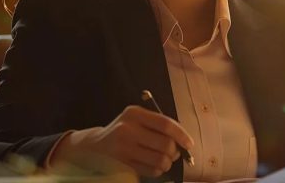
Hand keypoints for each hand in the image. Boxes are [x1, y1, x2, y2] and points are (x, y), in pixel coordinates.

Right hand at [51, 105, 194, 176]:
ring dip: (167, 163)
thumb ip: (158, 125)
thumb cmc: (124, 131)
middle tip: (173, 153)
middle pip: (165, 144)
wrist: (95, 145)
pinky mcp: (122, 163)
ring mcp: (123, 148)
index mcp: (134, 114)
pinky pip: (151, 170)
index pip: (165, 125)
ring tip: (164, 160)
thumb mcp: (137, 120)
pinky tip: (154, 166)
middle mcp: (127, 129)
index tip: (189, 144)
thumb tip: (184, 141)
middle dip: (174, 152)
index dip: (182, 135)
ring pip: (160, 160)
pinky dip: (158, 170)